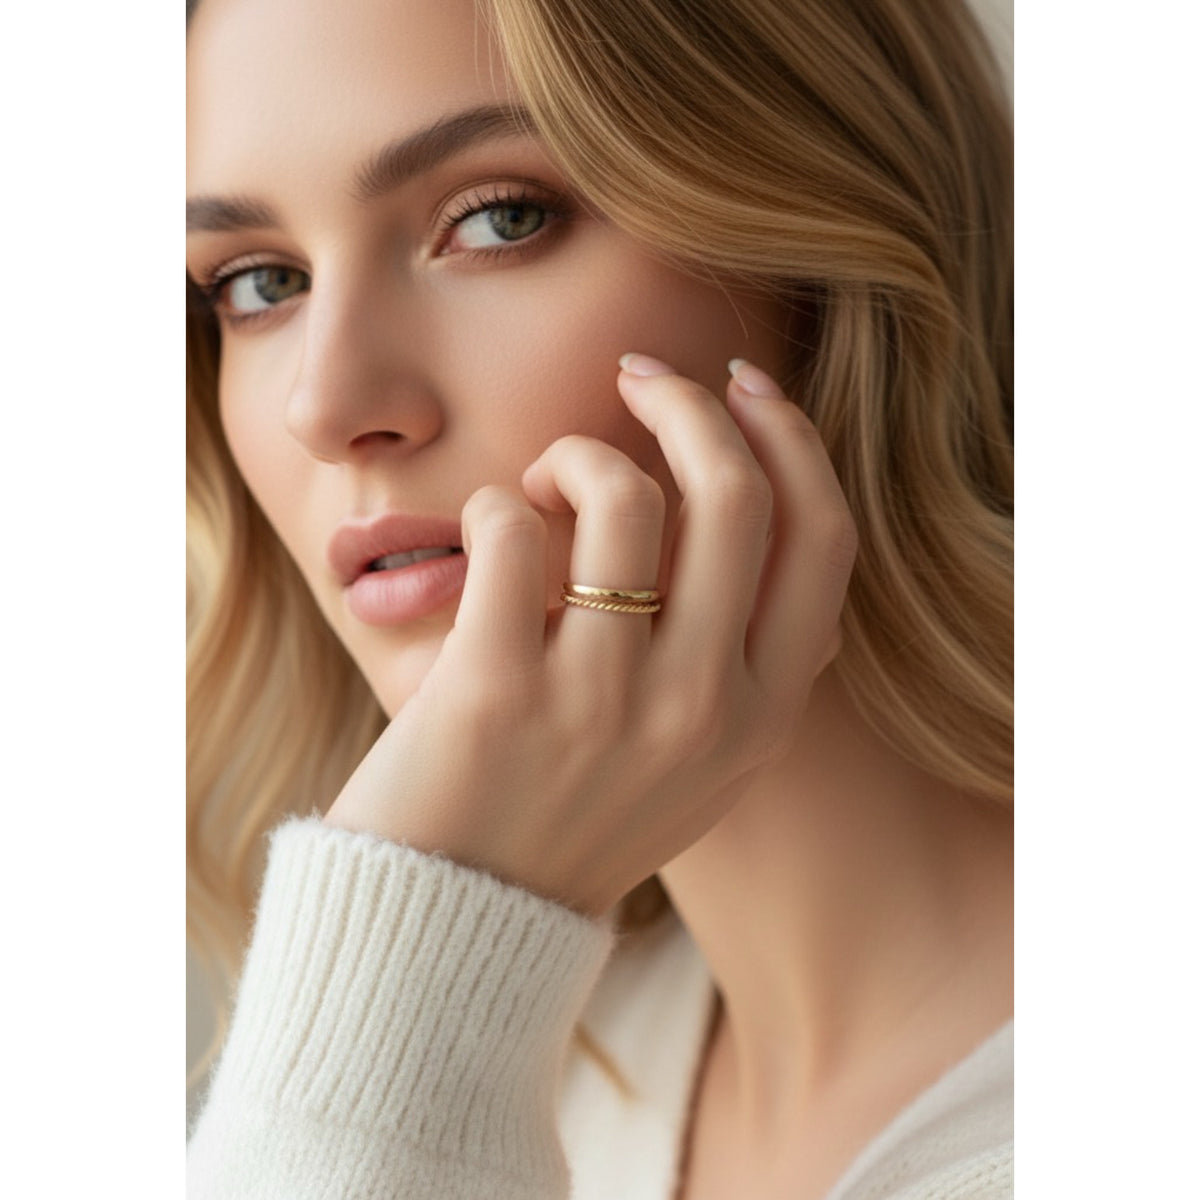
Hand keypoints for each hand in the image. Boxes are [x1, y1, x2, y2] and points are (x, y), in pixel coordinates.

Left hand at [324, 355, 857, 917]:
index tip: (745, 388)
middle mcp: (703, 708)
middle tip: (638, 378)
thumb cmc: (575, 814)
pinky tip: (488, 530)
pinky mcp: (500, 692)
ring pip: (625, 496)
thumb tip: (759, 515)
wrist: (465, 913)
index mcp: (762, 716)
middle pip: (737, 494)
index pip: (822, 539)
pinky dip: (497, 504)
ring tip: (539, 486)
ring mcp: (604, 702)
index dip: (792, 440)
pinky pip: (515, 529)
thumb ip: (749, 662)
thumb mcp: (702, 762)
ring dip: (577, 454)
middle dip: (690, 404)